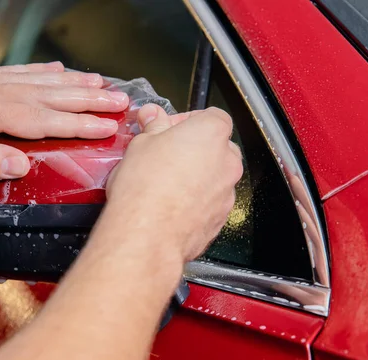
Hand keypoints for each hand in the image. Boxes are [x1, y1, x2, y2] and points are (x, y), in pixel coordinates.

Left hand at [0, 62, 128, 179]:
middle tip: (121, 101)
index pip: (40, 119)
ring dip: (73, 83)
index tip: (107, 126)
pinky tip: (60, 70)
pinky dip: (43, 71)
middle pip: (48, 95)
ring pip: (39, 80)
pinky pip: (18, 72)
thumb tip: (20, 166)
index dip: (77, 123)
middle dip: (88, 99)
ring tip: (103, 84)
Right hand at [104, 104, 242, 264]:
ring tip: (164, 183)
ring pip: (214, 177)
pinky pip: (209, 203)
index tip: (167, 128)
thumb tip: (153, 117)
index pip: (211, 116)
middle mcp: (227, 162)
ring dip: (194, 177)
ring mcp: (227, 193)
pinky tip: (169, 205)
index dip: (187, 120)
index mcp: (211, 133)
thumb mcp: (140, 144)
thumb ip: (153, 127)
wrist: (148, 234)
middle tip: (164, 154)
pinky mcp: (219, 220)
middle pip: (217, 147)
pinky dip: (194, 202)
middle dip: (193, 149)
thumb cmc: (145, 188)